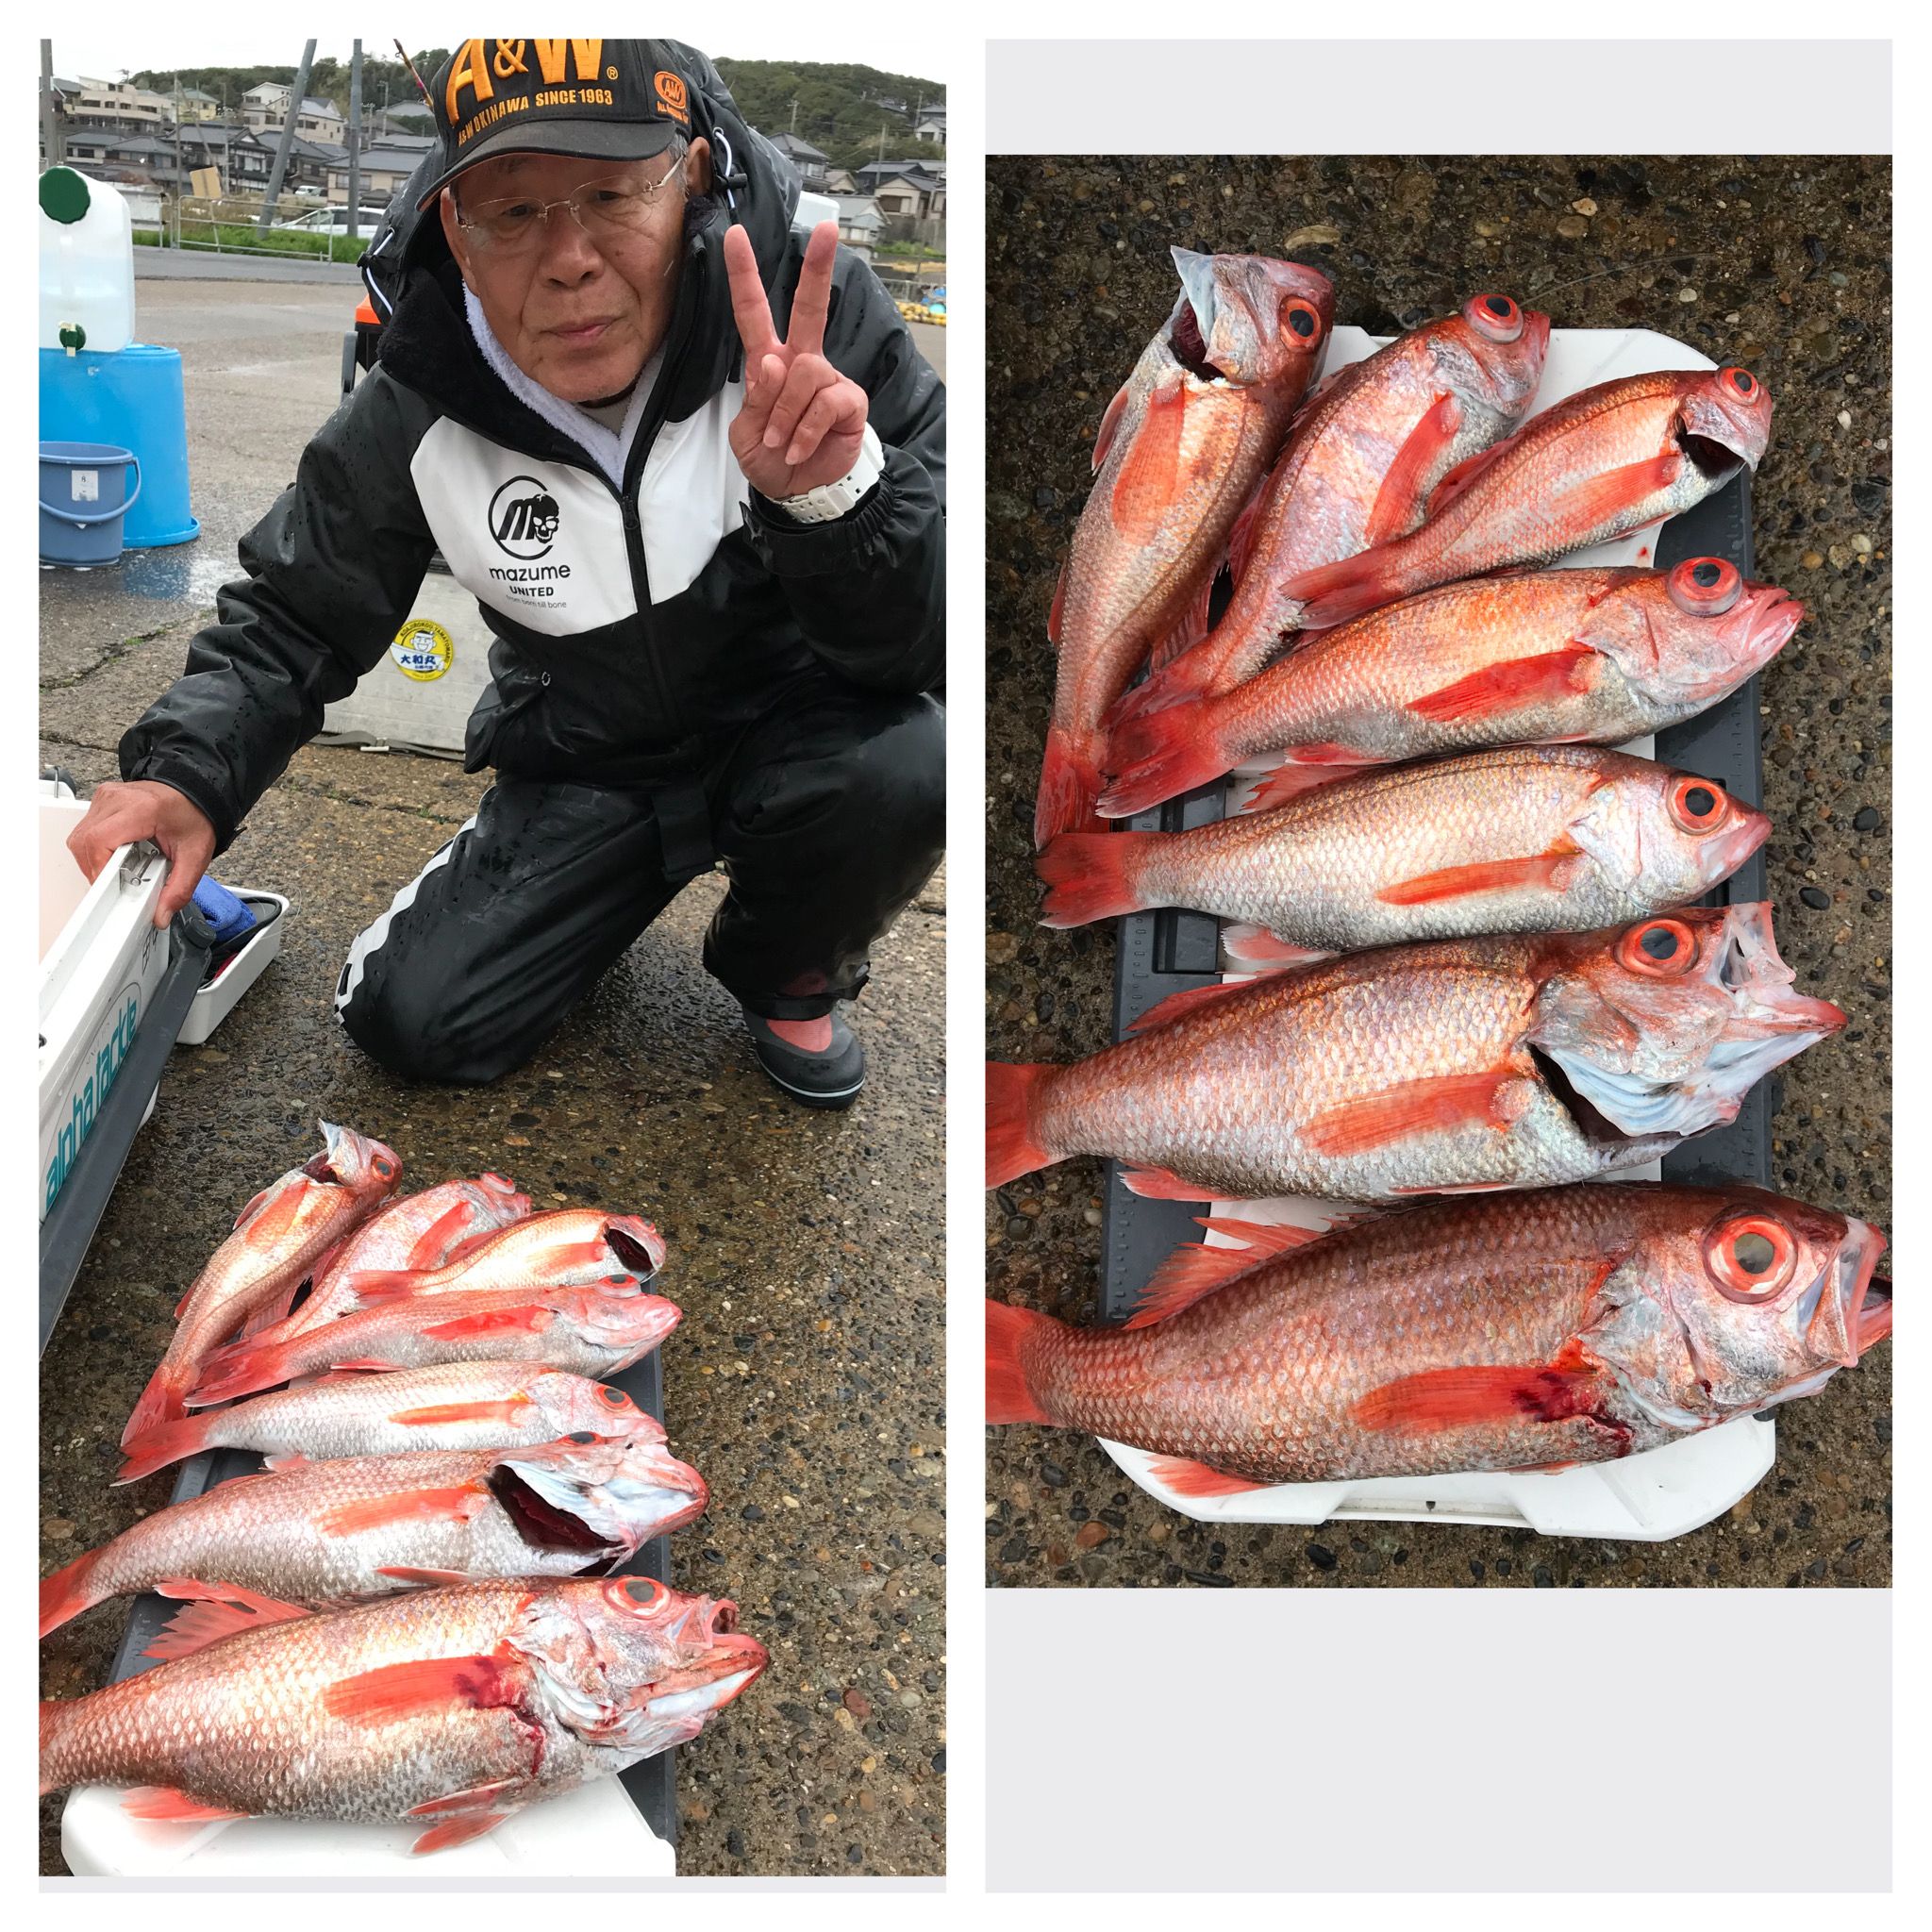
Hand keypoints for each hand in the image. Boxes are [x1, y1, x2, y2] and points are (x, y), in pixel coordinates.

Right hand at [67, 779, 216, 928]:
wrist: (195, 792)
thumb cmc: (194, 815)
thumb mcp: (195, 856)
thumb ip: (179, 888)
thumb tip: (160, 914)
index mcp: (141, 810)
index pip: (99, 841)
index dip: (100, 870)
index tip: (111, 888)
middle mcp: (117, 799)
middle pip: (84, 842)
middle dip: (97, 870)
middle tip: (119, 882)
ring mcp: (106, 797)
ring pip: (79, 837)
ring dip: (94, 860)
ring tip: (121, 867)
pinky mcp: (101, 800)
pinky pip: (84, 830)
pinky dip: (95, 848)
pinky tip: (117, 853)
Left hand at [724, 219, 868, 498]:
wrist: (799, 493)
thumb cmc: (771, 457)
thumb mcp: (747, 433)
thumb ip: (756, 399)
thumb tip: (773, 363)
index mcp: (770, 359)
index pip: (754, 312)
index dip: (744, 275)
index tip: (735, 235)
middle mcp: (801, 361)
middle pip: (809, 309)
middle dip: (817, 269)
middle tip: (826, 229)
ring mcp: (828, 380)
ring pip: (805, 372)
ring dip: (785, 413)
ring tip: (780, 442)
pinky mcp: (849, 402)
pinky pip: (824, 404)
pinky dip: (804, 431)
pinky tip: (798, 449)